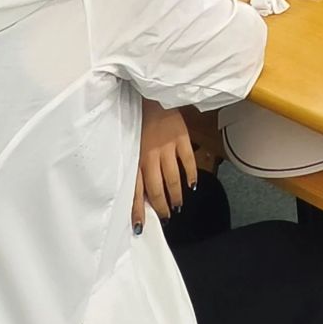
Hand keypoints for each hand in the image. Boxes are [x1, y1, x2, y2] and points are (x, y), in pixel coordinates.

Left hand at [132, 102, 195, 231]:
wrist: (151, 96)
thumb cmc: (138, 122)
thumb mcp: (131, 145)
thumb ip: (135, 167)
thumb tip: (140, 193)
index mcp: (135, 158)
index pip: (134, 191)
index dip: (137, 210)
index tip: (140, 227)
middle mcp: (149, 155)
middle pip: (156, 189)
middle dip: (161, 206)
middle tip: (166, 217)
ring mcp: (166, 147)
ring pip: (172, 178)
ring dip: (176, 195)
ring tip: (178, 205)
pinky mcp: (181, 138)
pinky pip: (187, 161)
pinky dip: (191, 175)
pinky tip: (192, 185)